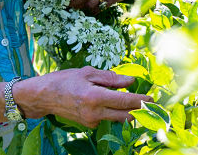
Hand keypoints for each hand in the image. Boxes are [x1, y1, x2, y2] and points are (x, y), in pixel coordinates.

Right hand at [13, 67, 150, 127]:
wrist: (44, 96)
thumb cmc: (65, 79)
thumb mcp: (88, 73)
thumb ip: (111, 78)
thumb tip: (131, 81)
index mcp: (95, 97)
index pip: (125, 101)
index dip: (141, 100)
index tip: (153, 98)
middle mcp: (95, 112)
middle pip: (125, 115)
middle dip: (141, 110)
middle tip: (152, 105)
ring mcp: (92, 121)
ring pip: (118, 119)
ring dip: (129, 113)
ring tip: (139, 104)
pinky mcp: (89, 125)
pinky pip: (107, 119)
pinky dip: (115, 113)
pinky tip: (117, 105)